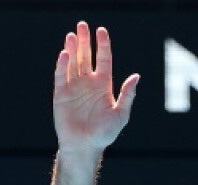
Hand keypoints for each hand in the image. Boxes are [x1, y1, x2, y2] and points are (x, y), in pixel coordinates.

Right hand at [53, 21, 139, 151]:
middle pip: (86, 56)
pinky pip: (61, 76)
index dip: (102, 45)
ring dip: (72, 48)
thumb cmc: (105, 134)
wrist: (85, 147)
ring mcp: (74, 87)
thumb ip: (128, 95)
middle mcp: (88, 83)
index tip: (101, 31)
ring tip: (72, 35)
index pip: (103, 59)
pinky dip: (62, 65)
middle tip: (82, 25)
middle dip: (84, 41)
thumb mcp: (121, 114)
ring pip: (73, 62)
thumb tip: (136, 76)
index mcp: (103, 85)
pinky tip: (65, 54)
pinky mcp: (61, 94)